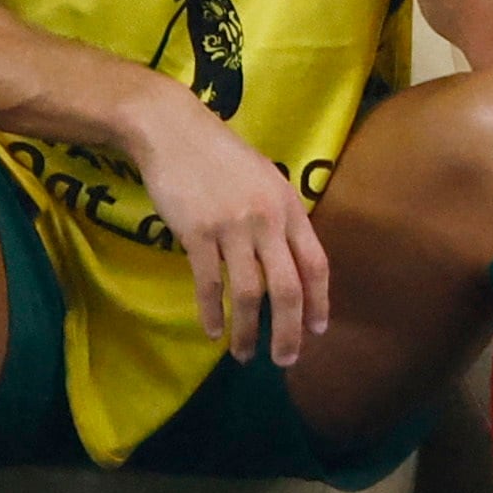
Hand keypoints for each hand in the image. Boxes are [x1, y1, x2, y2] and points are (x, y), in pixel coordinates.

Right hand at [125, 84, 331, 366]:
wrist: (173, 131)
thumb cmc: (220, 155)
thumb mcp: (264, 180)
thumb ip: (279, 218)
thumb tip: (291, 262)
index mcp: (289, 206)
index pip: (316, 264)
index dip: (320, 302)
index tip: (318, 332)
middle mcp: (267, 219)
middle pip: (288, 289)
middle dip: (289, 331)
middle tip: (284, 360)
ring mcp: (232, 227)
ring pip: (249, 294)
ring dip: (247, 331)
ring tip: (244, 355)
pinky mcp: (197, 233)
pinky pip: (210, 284)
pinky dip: (211, 313)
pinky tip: (212, 332)